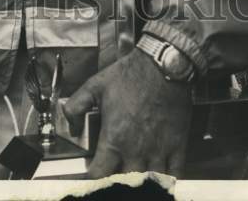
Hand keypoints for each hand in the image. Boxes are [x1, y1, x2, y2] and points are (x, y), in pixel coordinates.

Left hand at [63, 48, 191, 176]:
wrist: (163, 64)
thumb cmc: (131, 74)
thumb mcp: (95, 85)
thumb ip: (76, 106)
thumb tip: (70, 124)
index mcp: (115, 138)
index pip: (99, 175)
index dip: (92, 179)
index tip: (92, 176)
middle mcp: (136, 150)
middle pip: (125, 183)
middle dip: (117, 182)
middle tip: (115, 174)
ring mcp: (158, 150)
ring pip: (150, 182)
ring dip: (141, 181)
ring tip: (136, 177)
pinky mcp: (177, 145)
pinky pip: (175, 174)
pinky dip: (168, 180)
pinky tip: (161, 177)